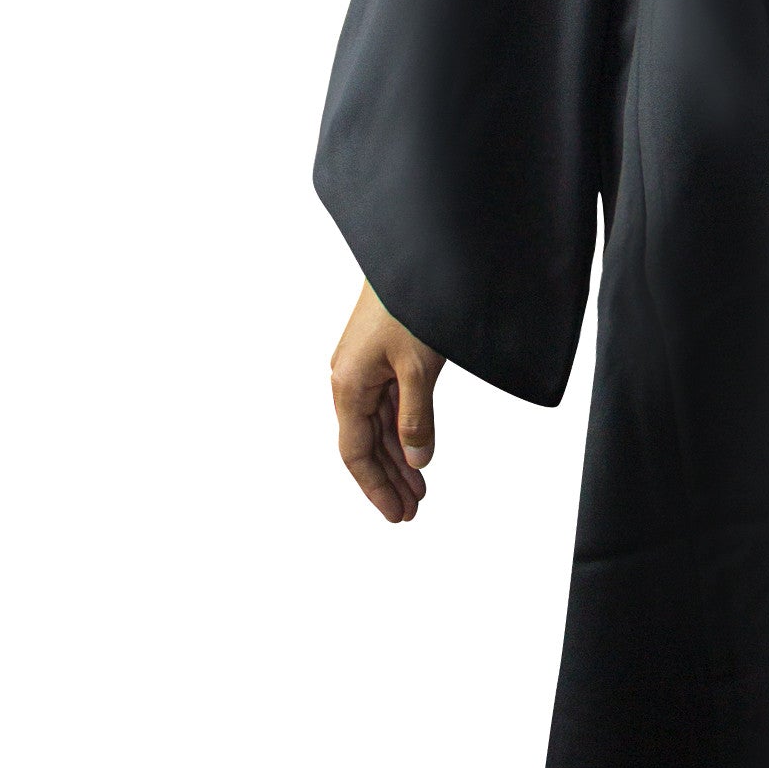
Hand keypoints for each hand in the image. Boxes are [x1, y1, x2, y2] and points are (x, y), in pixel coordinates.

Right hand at [330, 281, 443, 521]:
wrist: (415, 253)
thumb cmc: (413, 303)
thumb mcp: (419, 366)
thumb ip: (417, 416)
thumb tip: (417, 460)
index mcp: (348, 384)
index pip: (356, 452)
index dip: (376, 486)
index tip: (397, 514)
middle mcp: (349, 378)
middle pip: (366, 443)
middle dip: (389, 478)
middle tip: (413, 511)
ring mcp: (364, 366)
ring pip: (379, 425)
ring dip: (398, 457)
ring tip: (419, 489)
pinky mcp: (381, 355)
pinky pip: (389, 404)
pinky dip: (404, 429)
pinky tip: (416, 448)